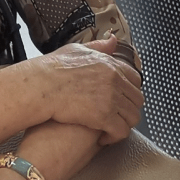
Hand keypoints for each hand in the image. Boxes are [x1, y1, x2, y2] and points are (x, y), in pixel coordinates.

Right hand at [25, 35, 143, 144]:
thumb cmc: (53, 69)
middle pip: (137, 100)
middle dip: (129, 109)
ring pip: (132, 117)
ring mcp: (111, 98)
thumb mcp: (77, 50)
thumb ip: (97, 47)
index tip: (123, 99)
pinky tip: (103, 138)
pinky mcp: (104, 116)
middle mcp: (115, 80)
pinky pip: (121, 131)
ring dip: (123, 124)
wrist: (41, 86)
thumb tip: (112, 41)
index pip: (135, 79)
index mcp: (110, 64)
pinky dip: (115, 137)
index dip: (131, 91)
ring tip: (111, 129)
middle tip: (116, 116)